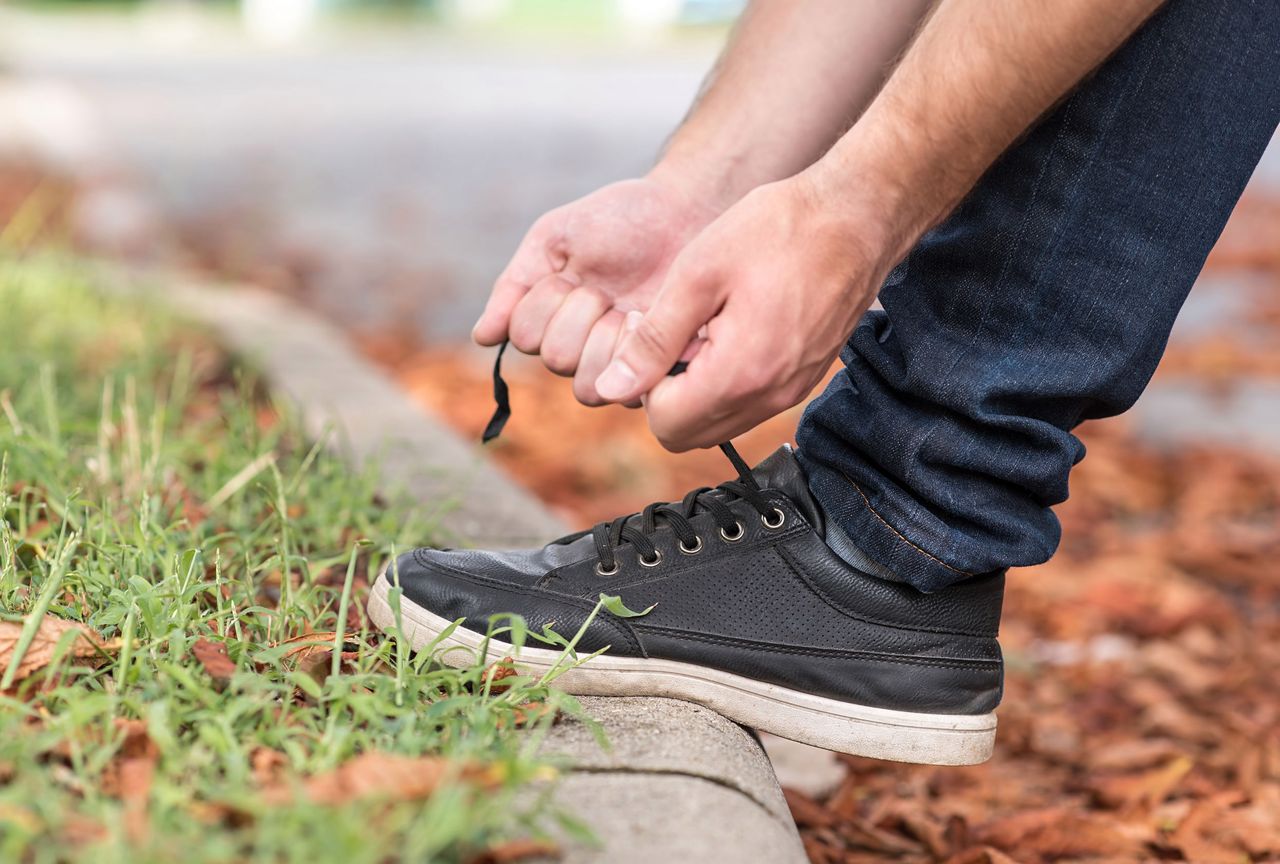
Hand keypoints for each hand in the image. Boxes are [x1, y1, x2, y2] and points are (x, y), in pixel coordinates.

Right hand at [472, 174, 720, 405]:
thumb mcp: (553, 239)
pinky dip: (638, 351)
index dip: (545, 305)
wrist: (682, 213)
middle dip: (580, 316)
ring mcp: (618, 363)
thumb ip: (514, 287)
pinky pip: (632, 390)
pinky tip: (649, 320)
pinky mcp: (655, 373)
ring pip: (589, 386)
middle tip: (604, 289)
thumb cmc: (616, 221)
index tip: (571, 274)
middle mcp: (580, 347)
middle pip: (557, 360)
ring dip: (607, 340)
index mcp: (550, 318)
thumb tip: (482, 337)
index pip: (524, 337)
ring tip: (628, 308)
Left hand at [593, 172, 895, 450]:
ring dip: (695, 388)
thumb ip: (653, 339)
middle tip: (675, 331)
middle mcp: (770, 397)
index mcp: (740, 374)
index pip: (663, 422)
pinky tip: (731, 329)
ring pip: (717, 424)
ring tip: (705, 326)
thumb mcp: (698, 274)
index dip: (645, 380)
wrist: (856, 216)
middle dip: (667, 392)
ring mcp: (790, 393)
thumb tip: (611, 388)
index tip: (653, 329)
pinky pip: (747, 405)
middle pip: (688, 434)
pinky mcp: (802, 381)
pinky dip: (726, 382)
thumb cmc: (779, 231)